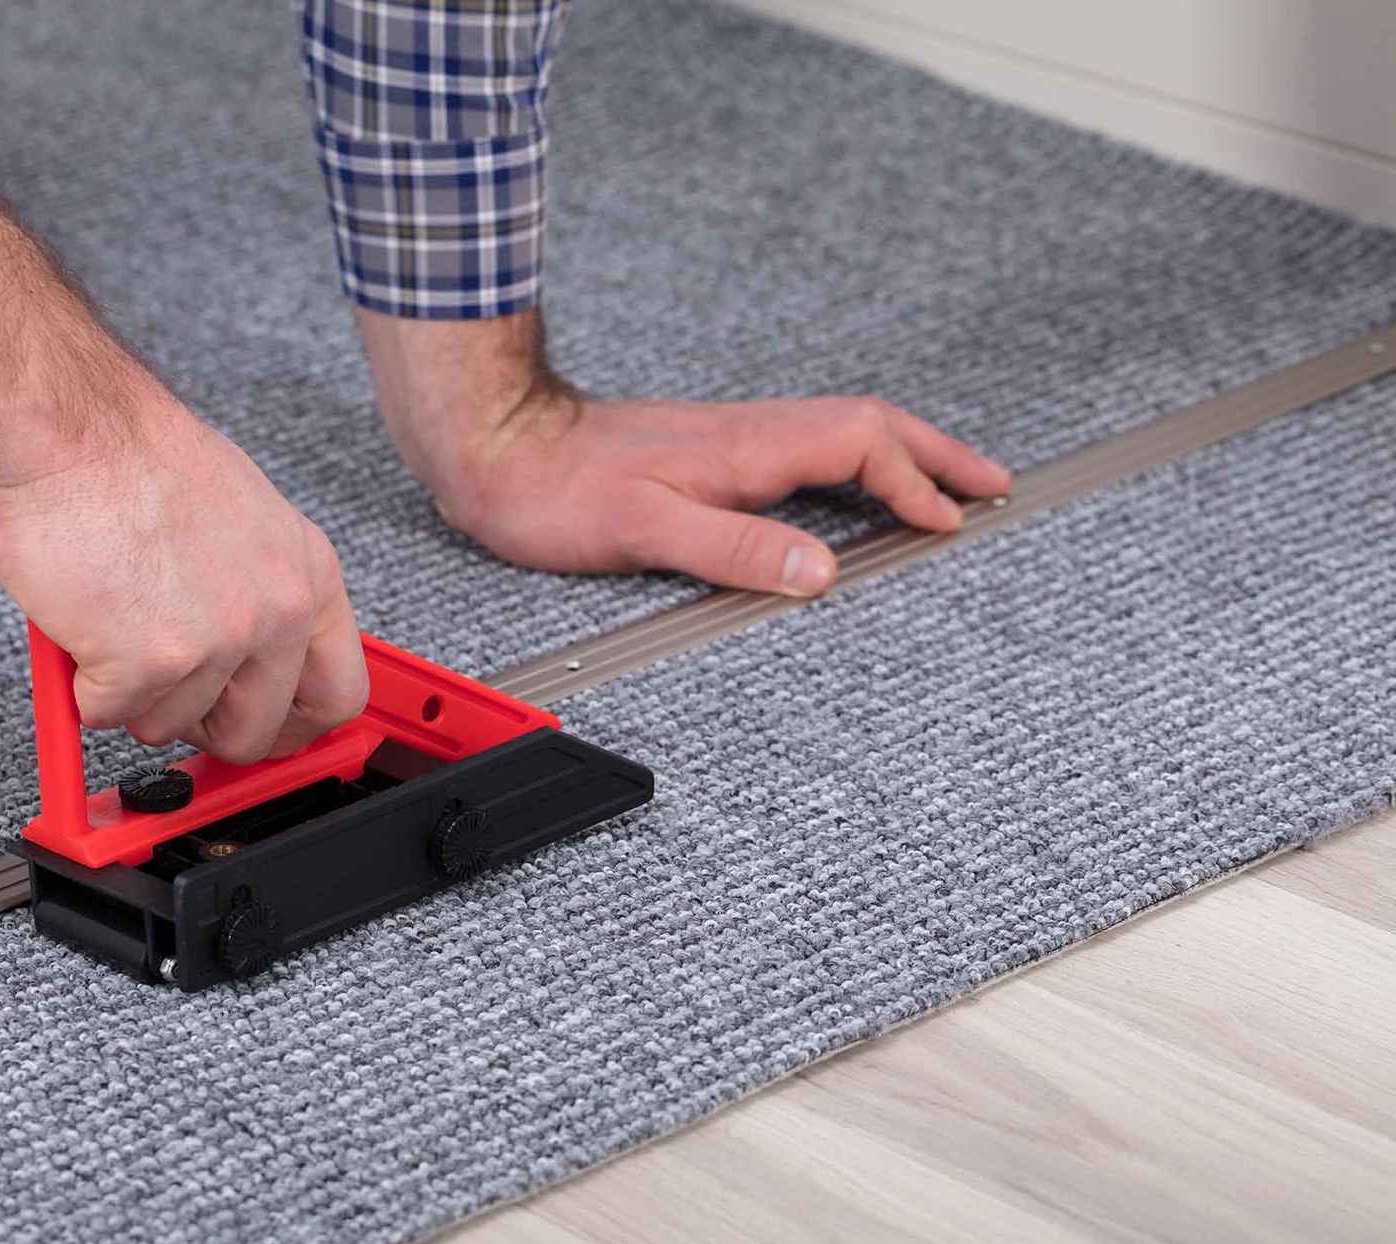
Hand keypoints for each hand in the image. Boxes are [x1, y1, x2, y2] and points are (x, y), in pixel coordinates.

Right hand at [0, 184, 366, 760]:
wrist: (69, 426)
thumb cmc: (132, 459)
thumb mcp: (245, 520)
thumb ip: (258, 594)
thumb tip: (249, 665)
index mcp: (308, 576)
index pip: (339, 694)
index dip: (291, 725)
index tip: (258, 728)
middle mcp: (277, 612)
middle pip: (255, 731)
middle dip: (198, 725)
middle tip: (160, 688)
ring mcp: (217, 643)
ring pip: (169, 726)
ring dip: (128, 692)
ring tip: (108, 621)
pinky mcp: (148, 663)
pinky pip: (110, 715)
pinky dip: (81, 685)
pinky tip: (79, 625)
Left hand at [357, 310, 1010, 595]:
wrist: (494, 445)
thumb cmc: (555, 491)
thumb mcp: (645, 528)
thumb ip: (735, 548)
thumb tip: (823, 572)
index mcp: (746, 447)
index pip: (860, 446)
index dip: (916, 481)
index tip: (953, 520)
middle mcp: (747, 434)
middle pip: (867, 426)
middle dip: (936, 453)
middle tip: (992, 483)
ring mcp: (728, 440)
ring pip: (840, 433)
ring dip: (902, 455)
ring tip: (946, 486)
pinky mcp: (706, 453)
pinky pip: (806, 448)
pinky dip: (853, 465)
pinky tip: (851, 491)